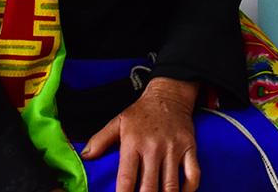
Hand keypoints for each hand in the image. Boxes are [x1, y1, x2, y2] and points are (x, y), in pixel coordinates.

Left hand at [81, 77, 200, 191]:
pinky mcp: (189, 148)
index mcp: (133, 144)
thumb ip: (100, 140)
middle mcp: (154, 148)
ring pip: (171, 185)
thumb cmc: (142, 112)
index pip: (126, 179)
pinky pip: (193, 174)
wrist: (169, 94)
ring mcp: (173, 149)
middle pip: (149, 187)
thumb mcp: (118, 122)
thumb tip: (84, 157)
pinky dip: (189, 189)